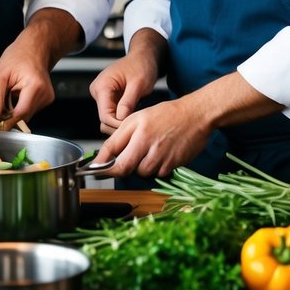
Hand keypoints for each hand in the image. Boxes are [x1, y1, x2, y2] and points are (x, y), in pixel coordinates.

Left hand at [0, 35, 54, 129]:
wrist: (34, 47)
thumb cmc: (18, 56)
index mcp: (36, 86)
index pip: (20, 115)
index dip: (5, 121)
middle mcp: (45, 94)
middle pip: (22, 117)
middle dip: (9, 112)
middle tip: (3, 96)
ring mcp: (48, 98)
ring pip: (25, 115)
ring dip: (14, 108)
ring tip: (13, 90)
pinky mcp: (47, 99)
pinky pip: (29, 110)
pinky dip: (20, 104)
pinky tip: (20, 91)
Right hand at [89, 53, 160, 133]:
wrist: (143, 57)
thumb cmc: (141, 65)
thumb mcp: (138, 83)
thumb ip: (128, 101)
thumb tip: (120, 119)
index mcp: (102, 86)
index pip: (105, 116)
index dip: (119, 125)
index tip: (134, 127)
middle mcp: (98, 91)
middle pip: (105, 120)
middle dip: (120, 125)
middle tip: (137, 125)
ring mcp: (102, 95)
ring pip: (108, 119)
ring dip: (121, 122)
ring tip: (137, 120)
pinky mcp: (108, 99)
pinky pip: (113, 114)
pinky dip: (122, 118)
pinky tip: (134, 115)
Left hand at [96, 92, 213, 178]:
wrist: (195, 115)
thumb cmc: (165, 115)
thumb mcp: (137, 119)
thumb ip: (118, 139)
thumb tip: (102, 158)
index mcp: (138, 133)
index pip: (115, 159)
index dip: (103, 168)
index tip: (95, 171)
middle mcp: (149, 146)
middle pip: (126, 169)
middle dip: (120, 168)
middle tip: (124, 157)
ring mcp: (162, 158)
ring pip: (142, 173)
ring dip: (139, 166)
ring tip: (147, 150)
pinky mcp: (173, 165)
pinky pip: (157, 174)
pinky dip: (155, 167)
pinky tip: (160, 153)